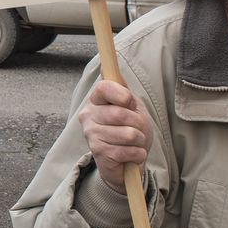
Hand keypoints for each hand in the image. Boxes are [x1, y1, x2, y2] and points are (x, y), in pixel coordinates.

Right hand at [78, 80, 150, 194]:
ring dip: (139, 141)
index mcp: (95, 101)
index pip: (103, 88)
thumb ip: (121, 88)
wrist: (126, 163)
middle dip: (138, 123)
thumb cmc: (129, 131)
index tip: (129, 102)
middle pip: (120, 113)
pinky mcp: (98, 153)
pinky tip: (131, 155)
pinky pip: (128, 150)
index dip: (121, 94)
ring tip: (133, 144)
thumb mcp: (130, 107)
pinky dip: (137, 154)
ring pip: (128, 134)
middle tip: (137, 130)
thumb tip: (107, 64)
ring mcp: (91, 135)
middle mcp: (88, 116)